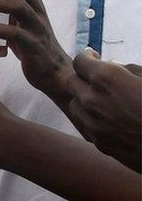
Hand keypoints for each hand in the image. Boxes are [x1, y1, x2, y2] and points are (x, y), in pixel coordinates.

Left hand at [67, 49, 141, 171]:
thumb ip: (127, 69)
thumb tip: (112, 65)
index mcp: (106, 79)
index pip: (80, 61)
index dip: (87, 57)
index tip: (94, 57)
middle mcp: (92, 100)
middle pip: (73, 81)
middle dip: (84, 77)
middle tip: (99, 78)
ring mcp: (93, 124)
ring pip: (75, 104)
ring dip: (84, 98)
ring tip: (103, 98)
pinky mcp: (99, 142)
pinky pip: (86, 124)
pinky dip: (92, 117)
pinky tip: (110, 117)